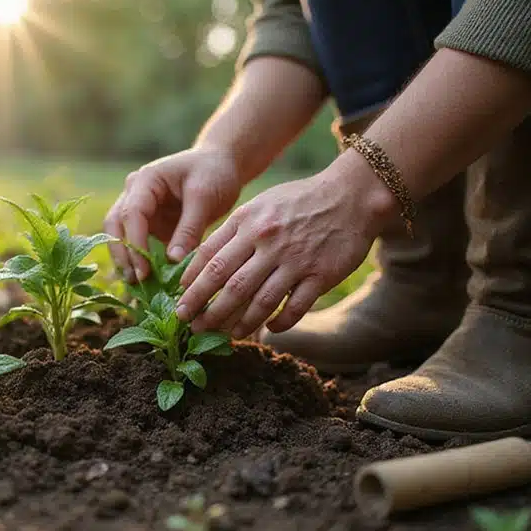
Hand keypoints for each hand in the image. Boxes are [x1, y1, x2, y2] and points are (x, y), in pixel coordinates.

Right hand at [104, 145, 241, 281]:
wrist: (221, 165)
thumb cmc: (214, 173)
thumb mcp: (204, 197)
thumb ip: (189, 228)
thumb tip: (173, 260)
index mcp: (145, 181)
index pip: (131, 214)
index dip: (135, 244)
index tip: (144, 270)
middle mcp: (135, 194)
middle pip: (115, 226)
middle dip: (122, 254)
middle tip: (135, 280)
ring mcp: (140, 209)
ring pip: (121, 236)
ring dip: (127, 260)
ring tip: (137, 286)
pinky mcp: (150, 224)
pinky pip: (138, 244)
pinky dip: (140, 262)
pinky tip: (147, 282)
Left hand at [175, 154, 398, 338]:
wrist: (351, 195)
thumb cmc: (298, 201)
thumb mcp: (259, 205)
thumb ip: (233, 231)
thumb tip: (202, 261)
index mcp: (248, 222)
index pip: (210, 257)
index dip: (192, 283)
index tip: (180, 301)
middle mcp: (267, 240)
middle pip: (229, 283)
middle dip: (205, 308)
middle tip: (191, 326)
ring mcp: (294, 259)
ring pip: (259, 301)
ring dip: (239, 323)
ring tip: (225, 335)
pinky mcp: (320, 275)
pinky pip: (294, 308)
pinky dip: (279, 323)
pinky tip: (269, 329)